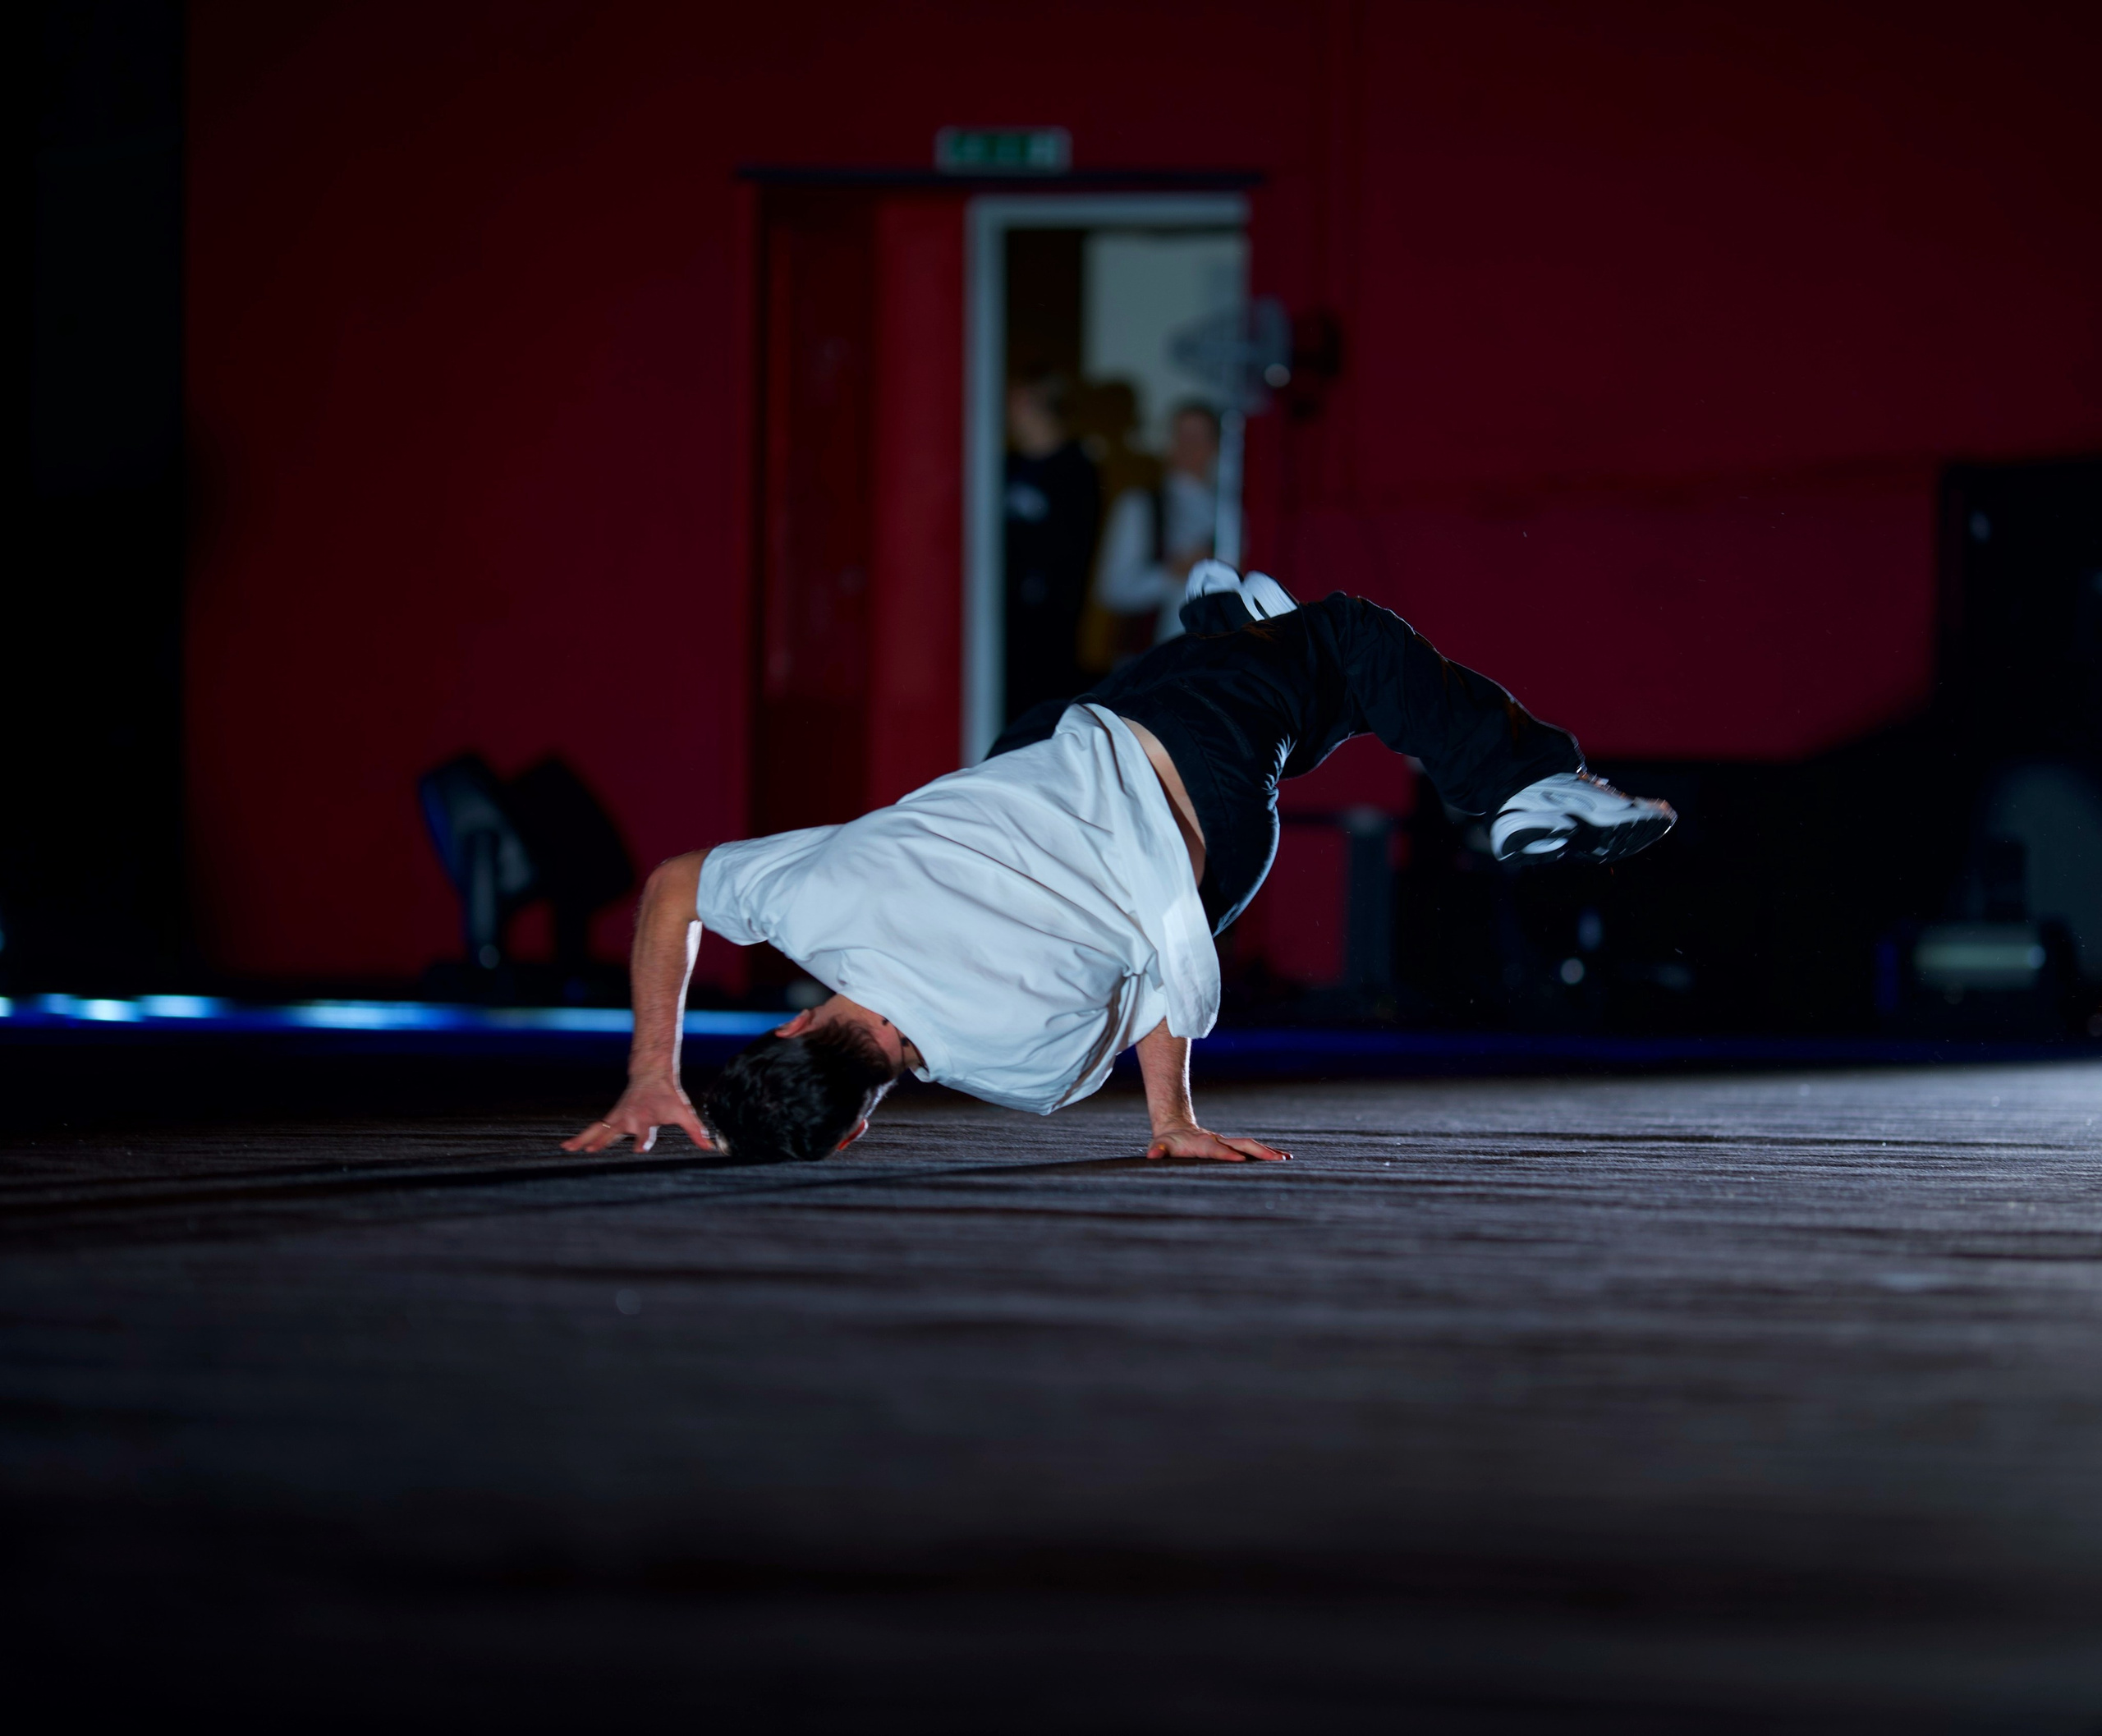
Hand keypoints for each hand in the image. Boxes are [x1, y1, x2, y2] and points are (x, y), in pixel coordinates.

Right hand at [562, 1077, 711, 1153]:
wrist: (652, 1074)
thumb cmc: (669, 1097)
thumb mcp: (684, 1113)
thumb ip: (695, 1131)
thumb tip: (710, 1147)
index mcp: (645, 1120)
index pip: (644, 1133)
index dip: (643, 1141)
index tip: (639, 1150)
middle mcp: (628, 1120)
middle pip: (613, 1132)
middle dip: (603, 1142)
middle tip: (591, 1152)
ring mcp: (617, 1119)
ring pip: (598, 1130)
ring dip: (583, 1140)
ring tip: (567, 1150)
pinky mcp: (612, 1118)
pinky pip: (594, 1129)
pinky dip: (581, 1137)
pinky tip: (568, 1147)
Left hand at [1144, 1121, 1290, 1162]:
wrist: (1176, 1128)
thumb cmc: (1168, 1142)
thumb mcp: (1160, 1146)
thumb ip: (1158, 1150)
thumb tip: (1152, 1154)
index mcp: (1202, 1144)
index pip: (1216, 1150)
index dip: (1227, 1154)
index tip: (1240, 1160)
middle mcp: (1219, 1141)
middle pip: (1242, 1144)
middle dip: (1259, 1152)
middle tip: (1277, 1160)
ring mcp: (1227, 1142)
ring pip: (1250, 1145)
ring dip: (1268, 1152)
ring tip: (1286, 1159)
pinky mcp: (1232, 1145)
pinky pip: (1251, 1149)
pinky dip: (1266, 1153)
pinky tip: (1282, 1158)